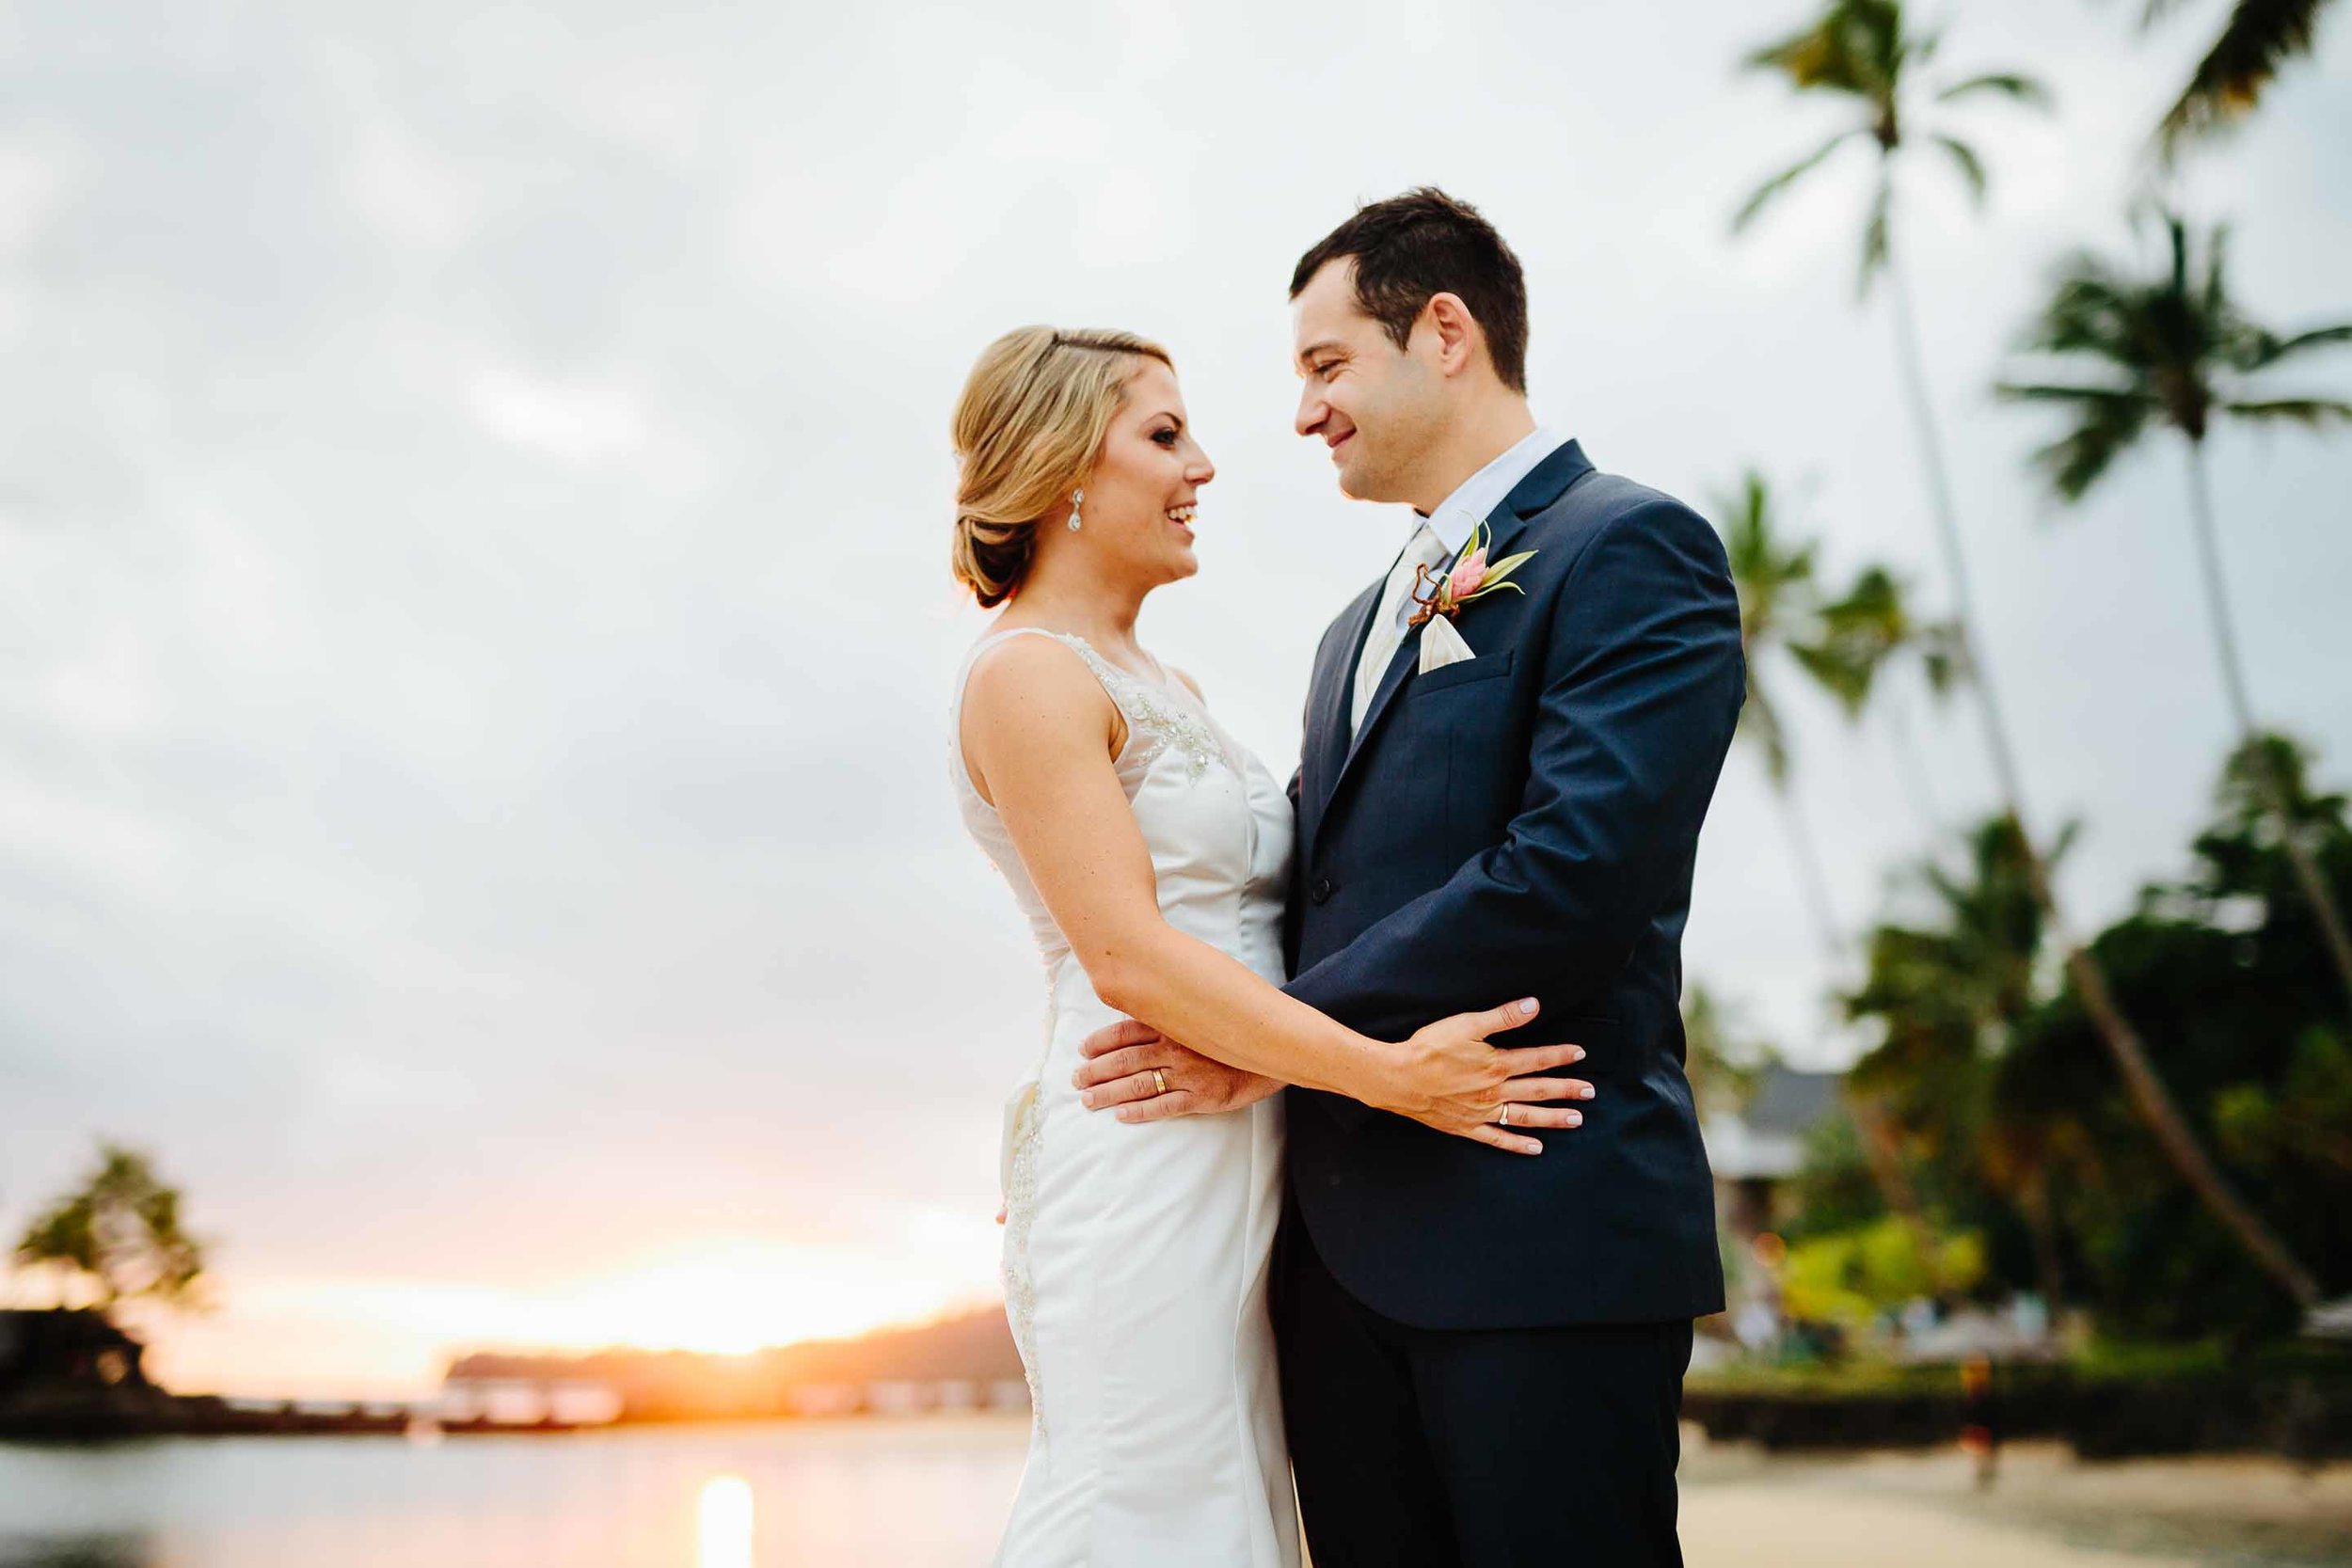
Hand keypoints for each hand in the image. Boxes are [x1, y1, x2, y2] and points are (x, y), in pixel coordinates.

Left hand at [1074, 1019, 1282, 1122]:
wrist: (1276, 1047)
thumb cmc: (1235, 1028)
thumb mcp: (1202, 1010)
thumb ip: (1174, 1009)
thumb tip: (1144, 1003)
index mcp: (1174, 1024)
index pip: (1126, 1031)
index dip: (1101, 1041)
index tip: (1082, 1049)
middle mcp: (1176, 1048)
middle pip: (1124, 1060)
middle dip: (1095, 1071)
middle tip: (1076, 1079)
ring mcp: (1188, 1074)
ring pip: (1137, 1085)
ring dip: (1108, 1093)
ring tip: (1088, 1100)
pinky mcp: (1203, 1096)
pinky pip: (1165, 1106)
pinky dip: (1141, 1111)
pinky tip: (1122, 1115)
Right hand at [1375, 997, 1592, 1155]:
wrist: (1398, 1078)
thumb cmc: (1428, 1049)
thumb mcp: (1466, 1024)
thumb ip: (1502, 1017)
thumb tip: (1534, 1005)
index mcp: (1496, 1065)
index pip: (1537, 1059)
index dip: (1560, 1056)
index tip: (1580, 1054)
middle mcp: (1495, 1092)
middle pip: (1538, 1090)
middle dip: (1567, 1090)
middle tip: (1590, 1093)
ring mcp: (1482, 1112)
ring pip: (1525, 1116)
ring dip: (1552, 1118)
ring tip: (1576, 1120)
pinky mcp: (1467, 1126)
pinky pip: (1498, 1138)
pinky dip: (1518, 1144)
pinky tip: (1536, 1148)